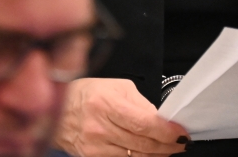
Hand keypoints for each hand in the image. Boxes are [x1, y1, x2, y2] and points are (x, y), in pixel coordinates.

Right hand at [56, 78, 189, 156]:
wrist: (56, 108)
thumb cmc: (86, 93)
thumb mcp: (116, 86)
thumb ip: (140, 104)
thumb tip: (160, 120)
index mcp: (106, 103)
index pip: (144, 123)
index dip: (166, 131)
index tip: (181, 133)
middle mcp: (99, 127)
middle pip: (142, 144)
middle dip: (167, 145)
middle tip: (180, 142)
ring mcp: (95, 146)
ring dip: (157, 155)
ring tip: (169, 149)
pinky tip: (150, 154)